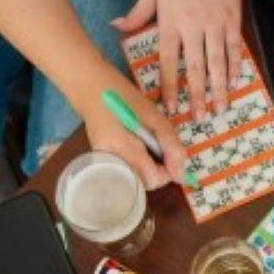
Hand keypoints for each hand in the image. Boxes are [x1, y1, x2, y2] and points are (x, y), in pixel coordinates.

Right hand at [78, 67, 189, 188]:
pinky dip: (137, 163)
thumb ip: (170, 146)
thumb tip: (181, 176)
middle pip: (143, 184)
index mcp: (122, 148)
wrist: (91, 89)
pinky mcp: (101, 162)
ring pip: (135, 180)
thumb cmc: (125, 98)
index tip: (170, 153)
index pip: (152, 180)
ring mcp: (104, 164)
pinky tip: (135, 144)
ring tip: (146, 142)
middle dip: (158, 169)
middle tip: (157, 144)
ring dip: (148, 167)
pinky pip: (126, 172)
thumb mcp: (154, 117)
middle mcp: (110, 162)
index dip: (168, 171)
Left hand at [112, 0, 248, 116]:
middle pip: (196, 67)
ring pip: (218, 61)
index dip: (169, 86)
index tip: (170, 107)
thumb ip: (138, 12)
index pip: (169, 60)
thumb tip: (115, 26)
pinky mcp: (232, 18)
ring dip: (220, 87)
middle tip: (200, 118)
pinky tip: (236, 82)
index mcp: (171, 21)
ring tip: (221, 108)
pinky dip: (236, 66)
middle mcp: (193, 26)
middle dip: (198, 95)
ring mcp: (215, 23)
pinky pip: (234, 47)